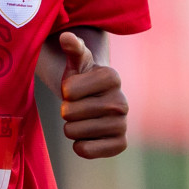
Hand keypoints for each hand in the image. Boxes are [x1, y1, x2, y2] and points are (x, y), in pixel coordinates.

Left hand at [58, 31, 128, 158]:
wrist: (95, 101)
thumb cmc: (82, 78)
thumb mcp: (76, 61)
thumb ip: (72, 48)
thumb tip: (66, 37)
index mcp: (112, 77)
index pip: (68, 91)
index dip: (65, 90)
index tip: (76, 87)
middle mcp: (122, 102)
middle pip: (70, 113)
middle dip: (66, 110)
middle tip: (78, 105)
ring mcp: (123, 124)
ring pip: (74, 132)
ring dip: (71, 127)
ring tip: (82, 118)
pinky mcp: (120, 144)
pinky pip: (86, 151)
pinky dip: (79, 146)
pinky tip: (87, 136)